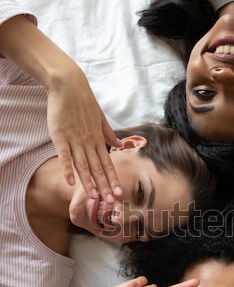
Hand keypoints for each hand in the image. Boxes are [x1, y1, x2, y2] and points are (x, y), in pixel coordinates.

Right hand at [46, 67, 122, 202]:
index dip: (113, 179)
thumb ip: (108, 134)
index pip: (108, 164)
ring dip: (89, 182)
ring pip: (83, 165)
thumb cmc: (85, 102)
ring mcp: (74, 140)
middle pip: (98, 169)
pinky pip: (65, 156)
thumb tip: (120, 144)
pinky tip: (71, 182)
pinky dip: (68, 169)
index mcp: (98, 140)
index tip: (119, 193)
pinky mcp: (60, 136)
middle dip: (105, 186)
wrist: (69, 85)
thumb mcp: (100, 118)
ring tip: (95, 197)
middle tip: (111, 201)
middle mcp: (88, 142)